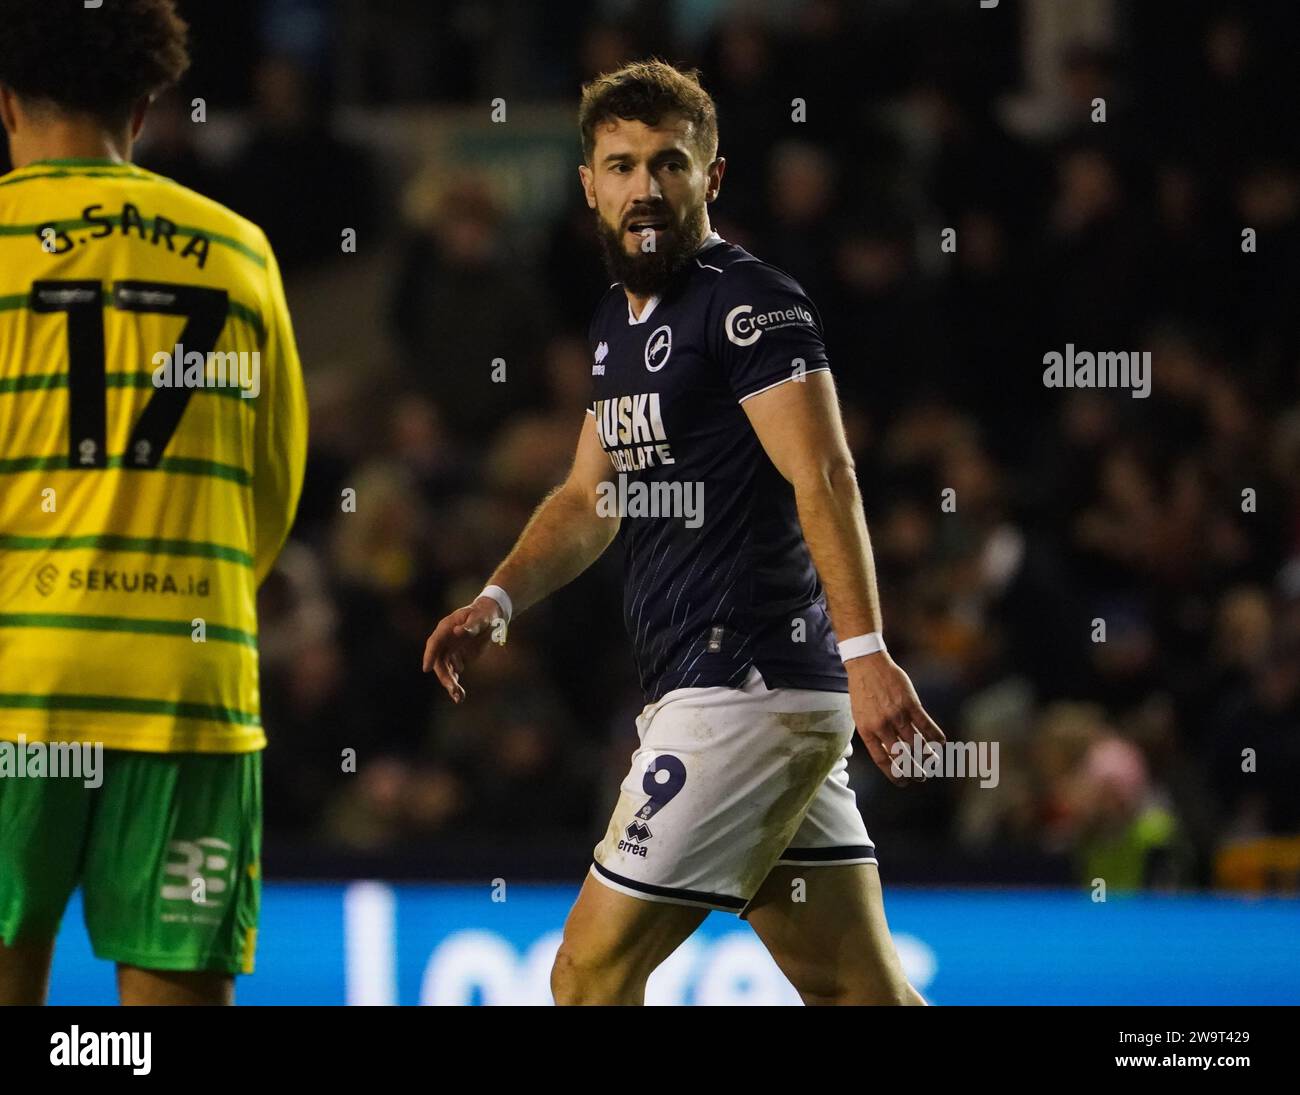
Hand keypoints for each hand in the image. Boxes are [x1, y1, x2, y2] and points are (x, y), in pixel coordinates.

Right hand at [421, 596, 505, 702]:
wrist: (490, 618)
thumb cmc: (484, 615)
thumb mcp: (480, 618)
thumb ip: (471, 625)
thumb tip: (457, 631)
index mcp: (446, 628)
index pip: (434, 642)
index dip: (429, 655)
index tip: (426, 669)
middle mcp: (445, 641)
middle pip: (439, 660)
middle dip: (444, 676)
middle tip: (453, 690)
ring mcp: (450, 650)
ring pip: (444, 669)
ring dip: (449, 683)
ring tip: (458, 697)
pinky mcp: (457, 657)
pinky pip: (452, 672)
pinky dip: (455, 682)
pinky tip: (460, 694)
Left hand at [846, 652, 945, 786]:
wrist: (866, 664)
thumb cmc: (862, 691)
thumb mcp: (860, 716)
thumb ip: (873, 734)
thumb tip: (888, 754)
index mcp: (867, 731)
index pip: (882, 760)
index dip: (894, 774)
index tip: (904, 782)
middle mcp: (882, 725)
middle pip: (902, 755)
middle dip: (914, 770)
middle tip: (922, 776)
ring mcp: (897, 714)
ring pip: (916, 743)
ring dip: (928, 756)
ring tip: (933, 763)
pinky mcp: (911, 703)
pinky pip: (926, 724)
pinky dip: (935, 736)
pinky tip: (941, 743)